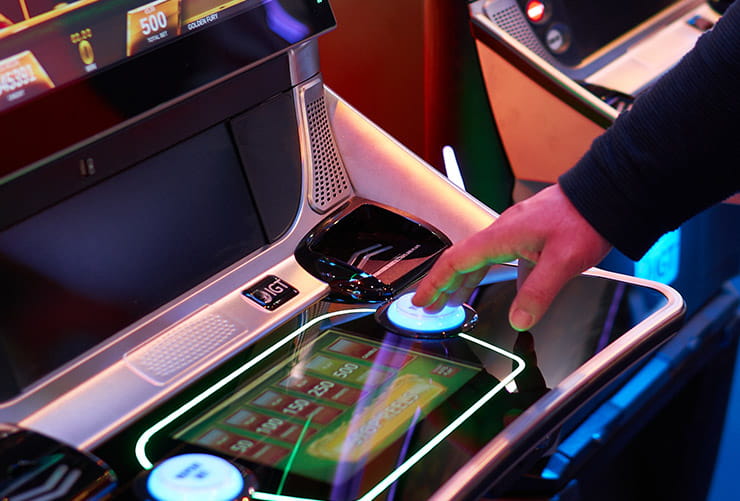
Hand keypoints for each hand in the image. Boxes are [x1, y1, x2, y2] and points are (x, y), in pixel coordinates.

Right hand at [412, 184, 611, 330]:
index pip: (456, 261)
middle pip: (462, 261)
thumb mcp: (563, 261)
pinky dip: (486, 273)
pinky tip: (498, 289)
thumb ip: (538, 293)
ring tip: (453, 301)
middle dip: (443, 285)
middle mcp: (502, 232)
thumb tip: (519, 320)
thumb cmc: (583, 219)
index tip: (422, 300)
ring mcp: (514, 231)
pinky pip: (496, 255)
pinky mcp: (527, 233)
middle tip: (431, 306)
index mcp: (501, 236)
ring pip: (479, 259)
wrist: (603, 195)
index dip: (435, 282)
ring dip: (463, 280)